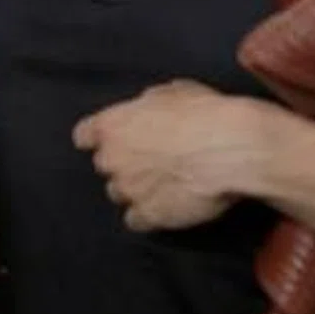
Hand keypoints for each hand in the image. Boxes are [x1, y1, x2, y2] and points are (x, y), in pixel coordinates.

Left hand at [72, 80, 285, 231]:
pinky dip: (148, 216)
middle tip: (152, 161)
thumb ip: (147, 105)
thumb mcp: (171, 92)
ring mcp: (127, 190)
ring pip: (119, 194)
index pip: (84, 136)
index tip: (112, 141)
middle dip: (124, 164)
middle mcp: (111, 158)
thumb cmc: (204, 114)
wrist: (230, 148)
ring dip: (135, 191)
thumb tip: (148, 108)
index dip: (99, 139)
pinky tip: (167, 207)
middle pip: (105, 166)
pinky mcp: (147, 216)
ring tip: (164, 185)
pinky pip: (136, 221)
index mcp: (111, 125)